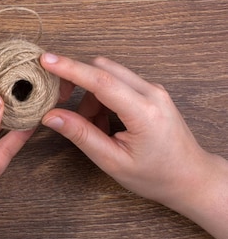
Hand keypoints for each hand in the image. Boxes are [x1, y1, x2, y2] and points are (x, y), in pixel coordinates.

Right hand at [40, 53, 227, 238]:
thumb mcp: (113, 161)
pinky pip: (118, 82)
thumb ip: (82, 135)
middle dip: (77, 83)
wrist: (191, 178)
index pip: (101, 82)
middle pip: (102, 70)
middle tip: (62, 103)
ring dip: (91, 96)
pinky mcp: (151, 91)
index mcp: (144, 113)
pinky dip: (102, 98)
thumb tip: (51, 115)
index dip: (71, 69)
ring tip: (94, 127)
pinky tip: (105, 123)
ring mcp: (154, 90)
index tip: (47, 60)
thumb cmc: (156, 176)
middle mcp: (152, 93)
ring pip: (108, 75)